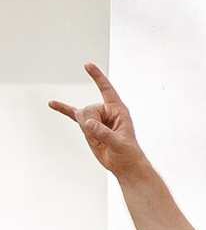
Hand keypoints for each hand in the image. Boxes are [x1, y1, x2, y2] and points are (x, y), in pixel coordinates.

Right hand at [47, 63, 147, 179]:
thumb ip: (103, 132)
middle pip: (88, 110)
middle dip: (91, 125)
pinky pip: (73, 115)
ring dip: (86, 131)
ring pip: (80, 117)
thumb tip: (88, 123)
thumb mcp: (119, 142)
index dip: (97, 77)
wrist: (123, 165)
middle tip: (102, 137)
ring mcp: (96, 118)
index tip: (87, 64)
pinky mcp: (88, 126)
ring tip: (99, 139)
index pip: (106, 89)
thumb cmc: (128, 152)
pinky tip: (53, 104)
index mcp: (118, 109)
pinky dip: (63, 109)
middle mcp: (106, 111)